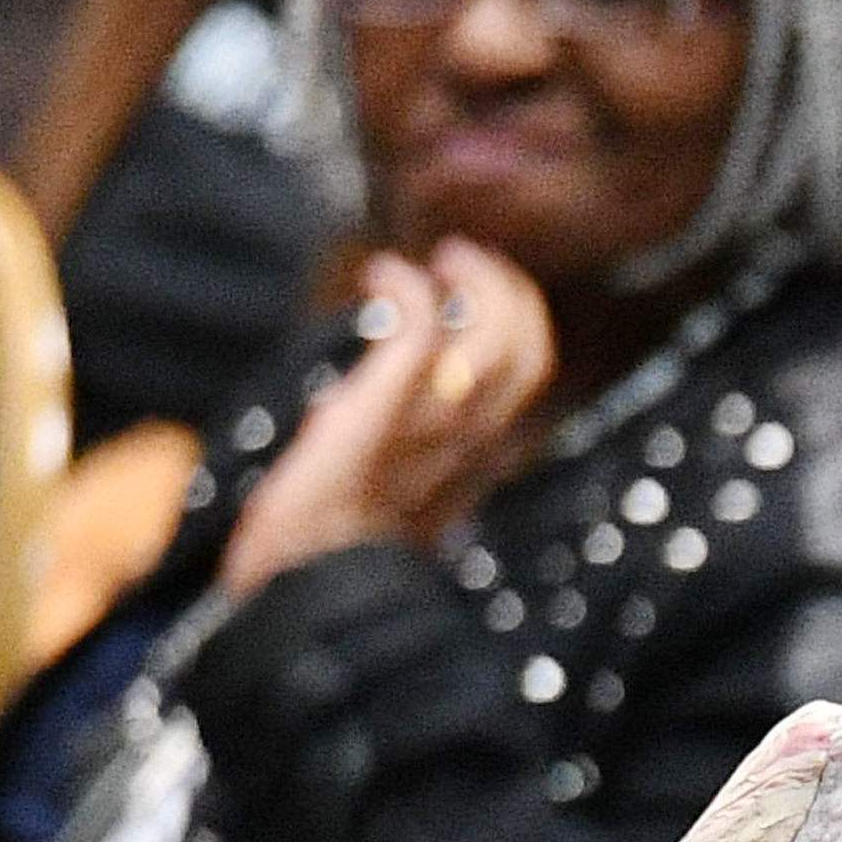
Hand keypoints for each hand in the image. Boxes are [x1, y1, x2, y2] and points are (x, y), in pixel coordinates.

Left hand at [217, 243, 563, 599]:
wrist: (307, 583)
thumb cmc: (332, 542)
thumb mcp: (386, 485)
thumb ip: (397, 442)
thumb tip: (352, 396)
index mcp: (479, 455)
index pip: (534, 367)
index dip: (518, 311)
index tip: (480, 284)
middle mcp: (471, 440)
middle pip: (527, 343)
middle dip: (502, 286)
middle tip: (458, 258)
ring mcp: (431, 426)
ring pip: (489, 332)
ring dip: (464, 280)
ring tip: (430, 262)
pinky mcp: (384, 410)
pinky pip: (420, 328)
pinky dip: (408, 288)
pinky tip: (381, 275)